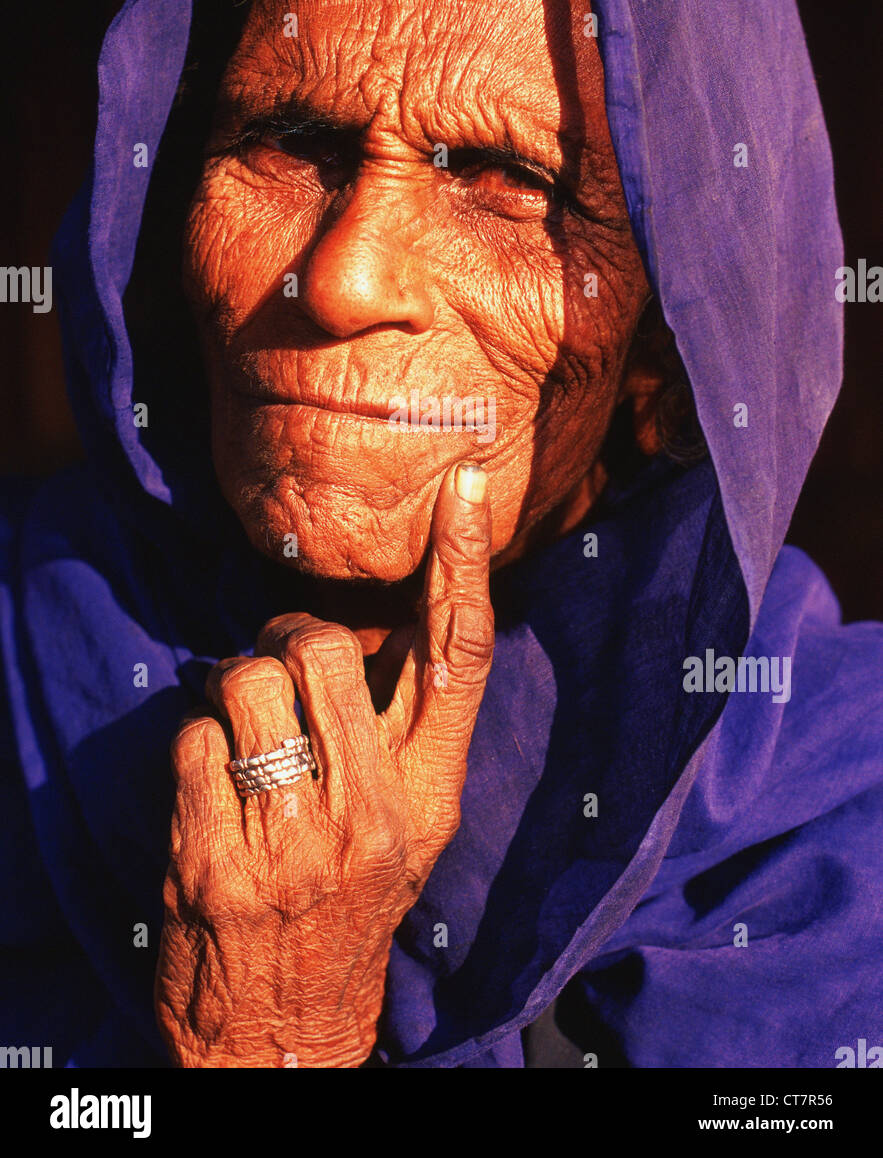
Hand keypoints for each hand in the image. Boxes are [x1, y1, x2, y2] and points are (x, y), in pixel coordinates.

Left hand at [155, 462, 492, 1066]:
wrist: (284, 1032)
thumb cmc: (351, 909)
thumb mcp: (410, 826)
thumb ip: (407, 729)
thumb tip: (388, 625)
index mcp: (430, 795)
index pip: (458, 658)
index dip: (464, 564)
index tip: (465, 488)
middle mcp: (371, 812)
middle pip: (322, 649)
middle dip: (285, 638)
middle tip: (276, 661)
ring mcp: (291, 839)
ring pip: (245, 681)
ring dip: (230, 691)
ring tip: (241, 734)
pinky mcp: (213, 859)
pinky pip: (192, 739)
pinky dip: (193, 747)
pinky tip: (212, 791)